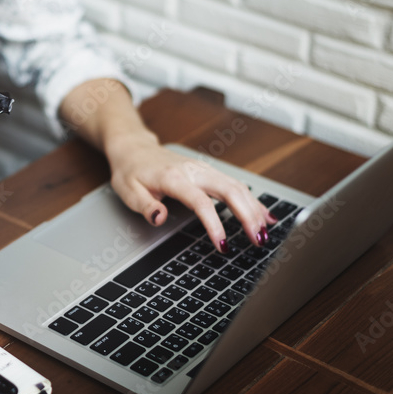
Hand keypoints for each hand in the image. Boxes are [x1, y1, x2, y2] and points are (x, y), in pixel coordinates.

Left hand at [105, 132, 275, 253]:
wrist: (134, 148)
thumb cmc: (131, 171)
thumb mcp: (127, 191)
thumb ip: (144, 206)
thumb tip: (159, 218)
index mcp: (174, 178)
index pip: (201, 202)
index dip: (214, 224)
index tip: (223, 245)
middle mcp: (194, 171)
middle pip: (230, 190)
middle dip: (248, 216)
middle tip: (259, 240)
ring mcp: (204, 169)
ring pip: (238, 186)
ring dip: (254, 209)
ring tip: (265, 233)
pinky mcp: (209, 172)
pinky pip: (236, 184)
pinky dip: (252, 200)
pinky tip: (265, 215)